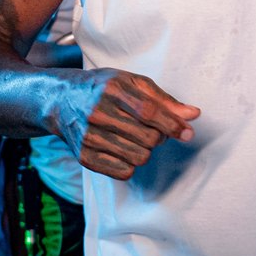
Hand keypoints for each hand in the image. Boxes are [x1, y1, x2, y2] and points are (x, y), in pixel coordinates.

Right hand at [56, 69, 199, 180]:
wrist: (61, 100)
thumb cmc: (104, 89)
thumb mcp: (133, 83)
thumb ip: (164, 100)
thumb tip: (193, 115)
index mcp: (113, 89)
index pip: (149, 111)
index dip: (172, 124)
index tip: (187, 133)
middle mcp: (98, 113)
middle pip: (148, 138)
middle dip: (159, 136)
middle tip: (152, 128)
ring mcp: (89, 136)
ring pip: (139, 157)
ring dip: (146, 150)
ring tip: (136, 137)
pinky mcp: (84, 156)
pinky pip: (123, 172)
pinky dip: (131, 164)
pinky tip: (124, 149)